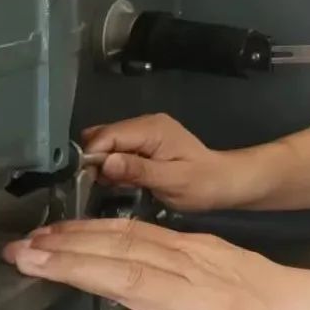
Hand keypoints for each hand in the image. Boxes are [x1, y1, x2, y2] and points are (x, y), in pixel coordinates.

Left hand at [3, 220, 309, 309]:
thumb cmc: (280, 305)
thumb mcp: (223, 286)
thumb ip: (172, 300)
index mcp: (196, 253)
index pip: (132, 233)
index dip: (85, 230)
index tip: (46, 232)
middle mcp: (192, 268)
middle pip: (121, 249)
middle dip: (67, 244)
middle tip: (22, 245)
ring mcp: (197, 306)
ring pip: (129, 281)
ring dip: (78, 273)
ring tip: (35, 269)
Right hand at [83, 114, 237, 210]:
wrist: (223, 182)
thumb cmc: (201, 183)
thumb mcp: (171, 180)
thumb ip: (138, 170)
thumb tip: (105, 162)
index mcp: (152, 128)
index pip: (108, 134)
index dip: (93, 155)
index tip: (87, 180)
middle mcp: (146, 124)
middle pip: (104, 136)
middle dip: (95, 160)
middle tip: (103, 185)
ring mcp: (145, 133)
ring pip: (108, 143)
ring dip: (104, 164)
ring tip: (115, 185)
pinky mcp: (144, 144)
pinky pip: (118, 150)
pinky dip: (114, 166)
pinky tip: (123, 182)